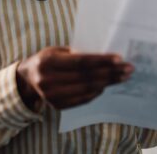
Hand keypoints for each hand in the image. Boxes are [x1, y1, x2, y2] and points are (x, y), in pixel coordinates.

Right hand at [16, 46, 132, 110]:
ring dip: (108, 82)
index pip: (81, 62)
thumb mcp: (58, 50)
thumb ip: (77, 54)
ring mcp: (52, 96)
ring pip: (87, 89)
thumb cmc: (48, 59)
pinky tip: (107, 85)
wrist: (28, 78)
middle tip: (128, 68)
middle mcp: (48, 80)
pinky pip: (83, 99)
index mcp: (48, 62)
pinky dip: (97, 92)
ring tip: (123, 76)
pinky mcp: (57, 105)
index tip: (119, 58)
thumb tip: (105, 56)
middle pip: (87, 77)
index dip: (101, 60)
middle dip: (111, 72)